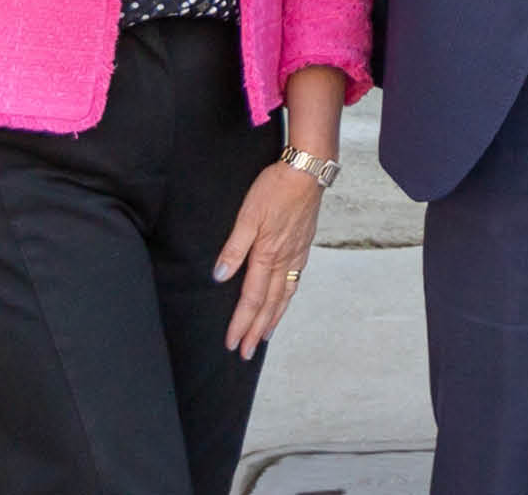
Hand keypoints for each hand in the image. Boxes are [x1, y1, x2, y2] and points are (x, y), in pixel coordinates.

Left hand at [213, 161, 324, 359]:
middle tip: (246, 354)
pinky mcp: (303, 248)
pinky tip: (282, 303)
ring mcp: (296, 256)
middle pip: (268, 305)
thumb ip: (234, 248)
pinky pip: (293, 283)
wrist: (307, 173)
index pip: (251, 299)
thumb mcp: (247, 215)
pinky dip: (286, 300)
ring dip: (272, 320)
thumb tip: (220, 277)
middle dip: (255, 331)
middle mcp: (284, 261)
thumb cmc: (274, 190)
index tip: (232, 343)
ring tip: (263, 338)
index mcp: (267, 255)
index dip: (241, 323)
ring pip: (283, 297)